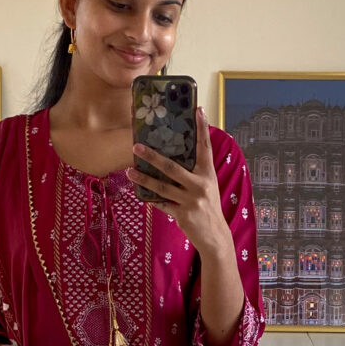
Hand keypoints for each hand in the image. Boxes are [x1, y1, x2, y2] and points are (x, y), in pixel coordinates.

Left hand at [127, 107, 231, 255]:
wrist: (215, 235)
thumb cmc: (208, 206)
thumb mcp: (207, 185)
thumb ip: (195, 171)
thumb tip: (176, 154)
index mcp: (208, 174)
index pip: (205, 147)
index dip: (202, 128)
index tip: (197, 110)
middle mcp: (200, 185)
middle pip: (172, 167)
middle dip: (153, 156)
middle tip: (137, 146)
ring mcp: (191, 200)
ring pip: (162, 187)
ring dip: (144, 179)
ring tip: (130, 172)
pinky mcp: (182, 214)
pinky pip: (162, 204)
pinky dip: (151, 199)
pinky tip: (140, 193)